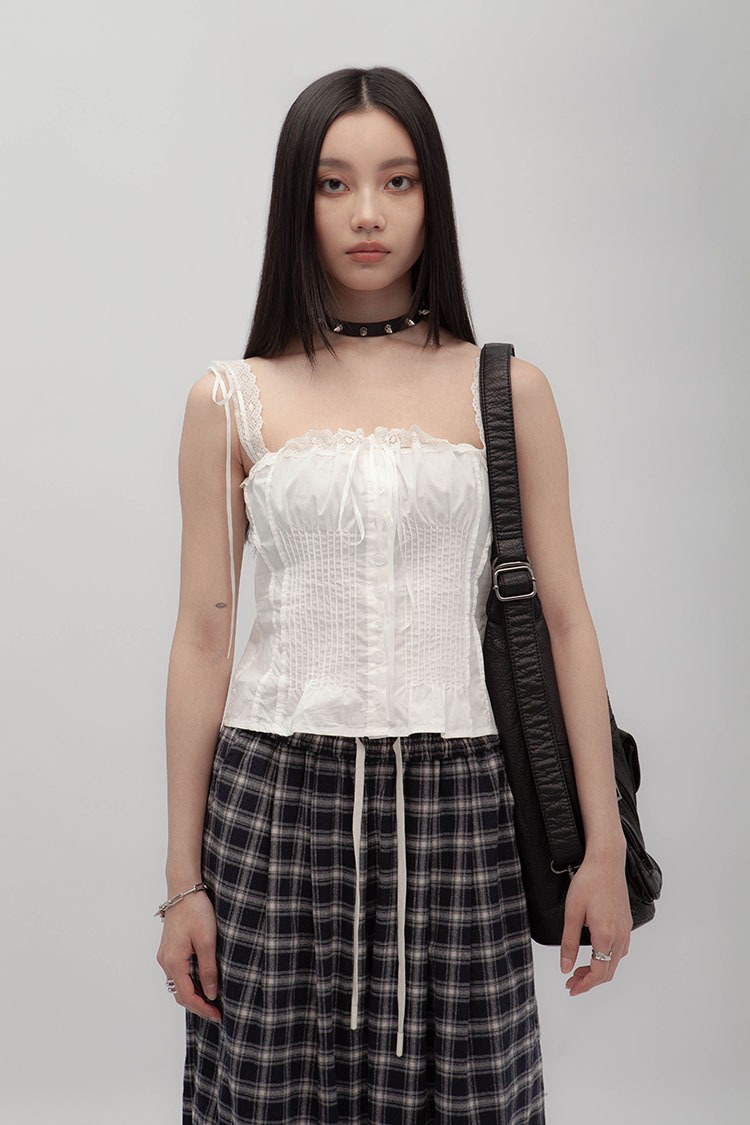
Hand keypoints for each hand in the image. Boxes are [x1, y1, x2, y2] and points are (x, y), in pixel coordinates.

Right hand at [156, 890, 221, 1021]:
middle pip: (179, 993)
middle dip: (197, 1005)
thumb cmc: (196, 912)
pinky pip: (176, 973)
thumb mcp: (207, 941)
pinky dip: (188, 982)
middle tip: (216, 1011)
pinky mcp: (168, 948)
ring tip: (211, 998)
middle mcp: (165, 961)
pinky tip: (201, 981)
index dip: (202, 1008)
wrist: (183, 889)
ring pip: (177, 984)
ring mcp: (165, 955)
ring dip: (192, 994)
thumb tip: (210, 994)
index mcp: (174, 961)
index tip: (218, 1015)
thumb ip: (208, 969)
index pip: (186, 996)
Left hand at [559, 850, 632, 995]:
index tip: (570, 988)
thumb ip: (569, 943)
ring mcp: (626, 930)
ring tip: (579, 970)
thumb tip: (565, 967)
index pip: (598, 972)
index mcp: (606, 935)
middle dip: (589, 981)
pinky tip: (595, 955)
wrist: (606, 862)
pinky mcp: (627, 923)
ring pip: (614, 962)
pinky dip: (607, 960)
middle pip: (608, 971)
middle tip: (571, 982)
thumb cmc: (588, 882)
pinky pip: (620, 951)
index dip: (584, 984)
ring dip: (598, 971)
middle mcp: (620, 936)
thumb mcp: (572, 912)